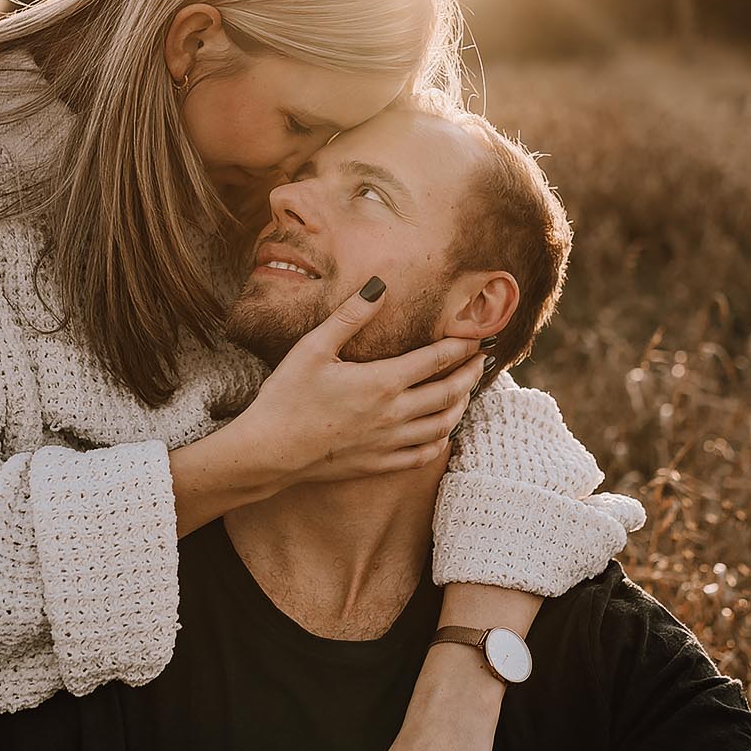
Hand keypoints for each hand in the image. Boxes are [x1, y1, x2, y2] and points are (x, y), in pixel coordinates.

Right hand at [232, 279, 483, 487]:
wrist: (268, 451)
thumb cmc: (286, 397)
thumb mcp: (313, 347)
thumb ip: (350, 316)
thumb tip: (379, 286)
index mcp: (382, 382)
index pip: (436, 359)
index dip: (461, 345)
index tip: (478, 335)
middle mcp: (393, 414)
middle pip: (449, 392)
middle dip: (470, 373)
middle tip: (482, 360)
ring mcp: (388, 442)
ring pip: (442, 425)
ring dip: (460, 406)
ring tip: (466, 391)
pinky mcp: (379, 464)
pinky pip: (423, 455)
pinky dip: (440, 441)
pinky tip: (442, 432)